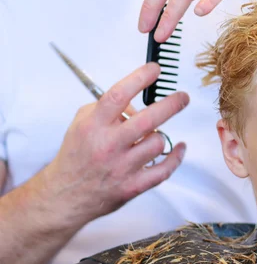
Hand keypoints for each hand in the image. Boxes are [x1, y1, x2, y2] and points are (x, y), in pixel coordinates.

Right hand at [39, 63, 188, 228]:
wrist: (65, 194)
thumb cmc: (77, 156)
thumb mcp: (83, 123)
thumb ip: (109, 109)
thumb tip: (138, 103)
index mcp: (94, 126)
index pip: (119, 96)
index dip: (140, 79)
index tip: (155, 70)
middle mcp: (108, 145)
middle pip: (147, 120)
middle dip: (171, 104)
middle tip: (183, 97)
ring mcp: (122, 167)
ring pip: (157, 143)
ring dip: (161, 136)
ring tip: (156, 134)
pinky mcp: (133, 186)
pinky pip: (164, 169)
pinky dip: (176, 157)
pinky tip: (179, 148)